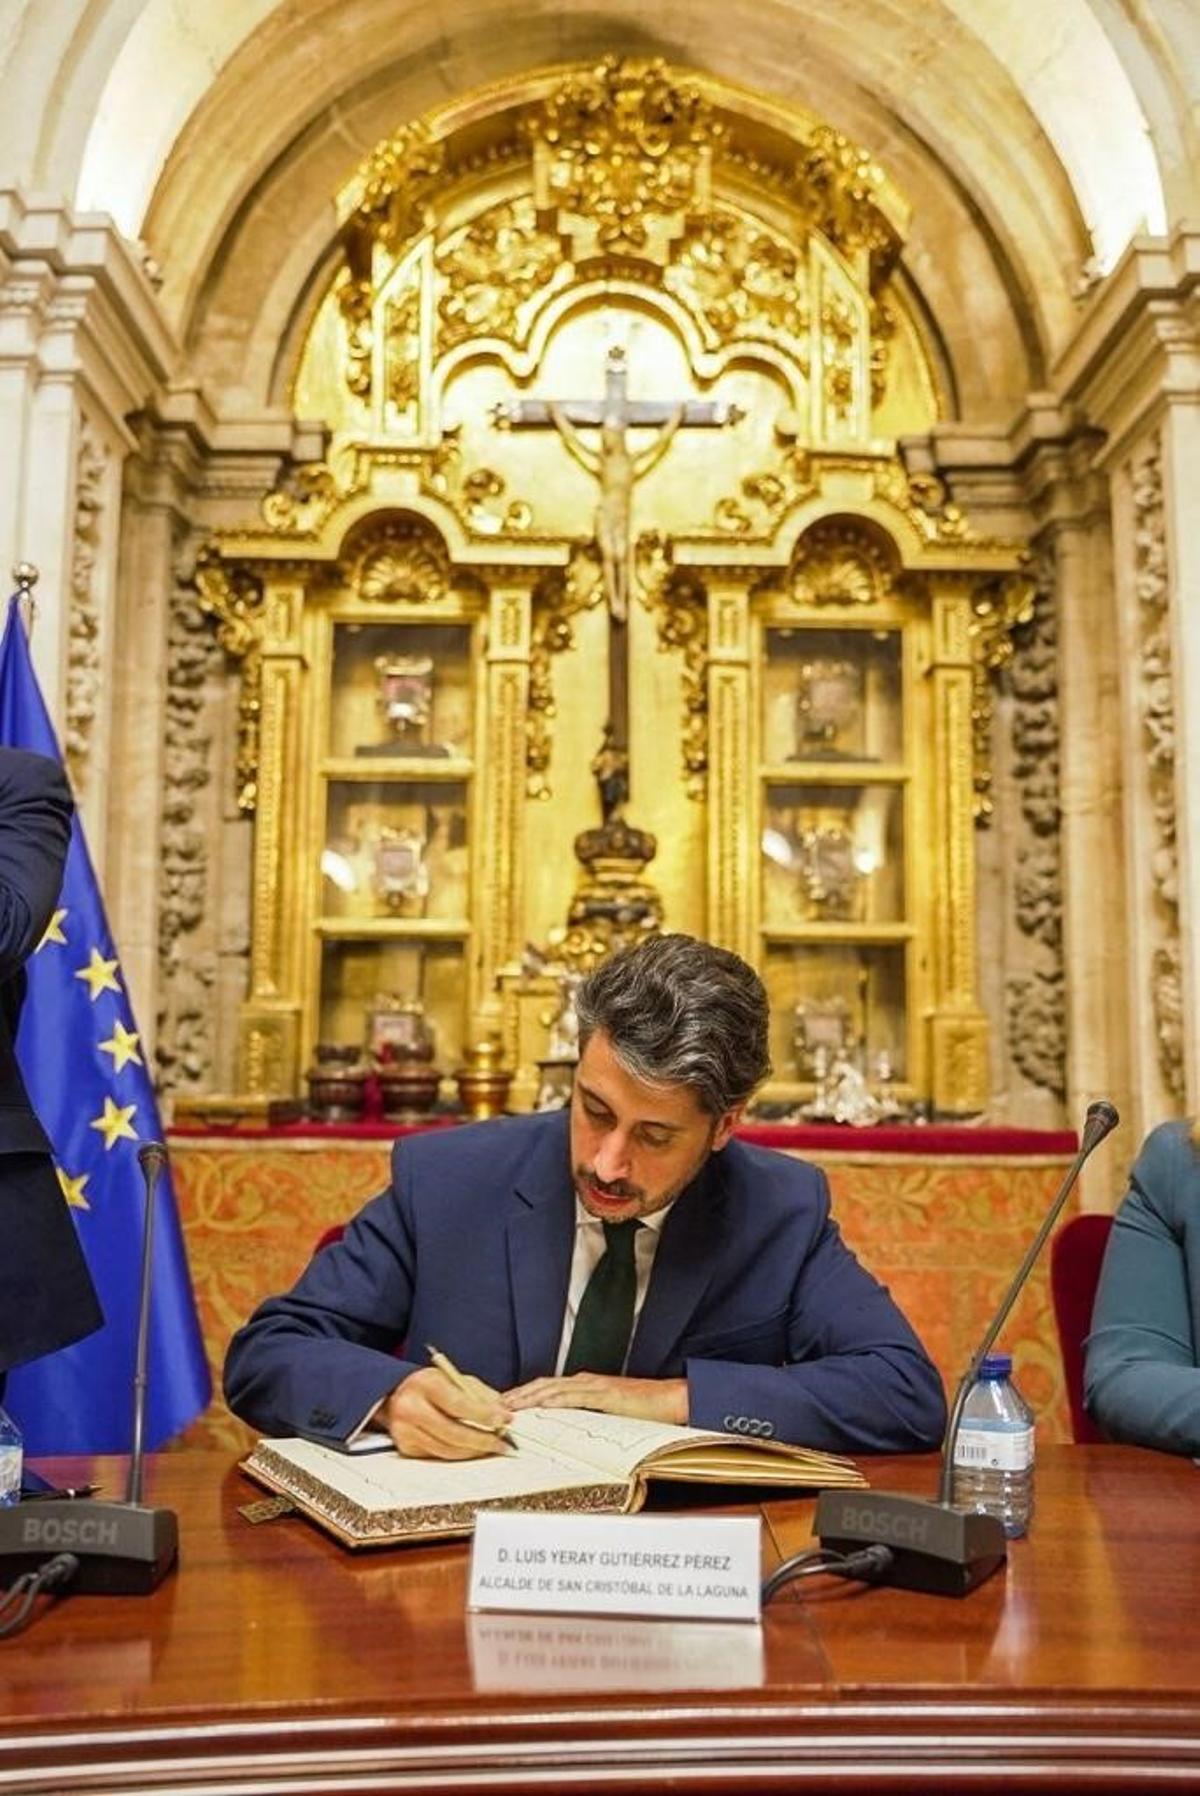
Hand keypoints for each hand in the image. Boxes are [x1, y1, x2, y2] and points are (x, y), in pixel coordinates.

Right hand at [378, 1366, 513, 1459]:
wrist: (394, 1395)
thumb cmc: (430, 1386)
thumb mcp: (453, 1378)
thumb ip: (479, 1393)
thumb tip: (503, 1412)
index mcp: (425, 1384)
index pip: (458, 1404)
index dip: (484, 1415)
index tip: (505, 1420)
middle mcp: (411, 1408)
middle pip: (453, 1433)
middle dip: (483, 1440)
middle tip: (503, 1444)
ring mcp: (405, 1431)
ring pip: (447, 1450)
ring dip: (474, 1451)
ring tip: (492, 1448)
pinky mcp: (405, 1447)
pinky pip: (438, 1456)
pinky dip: (458, 1454)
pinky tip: (472, 1450)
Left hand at [504, 1373, 687, 1424]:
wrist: (673, 1399)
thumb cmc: (645, 1408)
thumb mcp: (610, 1413)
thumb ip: (589, 1416)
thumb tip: (568, 1430)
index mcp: (586, 1385)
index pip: (547, 1388)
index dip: (524, 1394)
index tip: (504, 1404)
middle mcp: (586, 1381)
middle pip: (543, 1385)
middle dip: (518, 1394)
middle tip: (494, 1404)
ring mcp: (595, 1386)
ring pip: (554, 1388)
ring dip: (529, 1396)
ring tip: (509, 1405)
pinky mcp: (606, 1395)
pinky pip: (576, 1396)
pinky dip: (555, 1400)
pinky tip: (542, 1405)